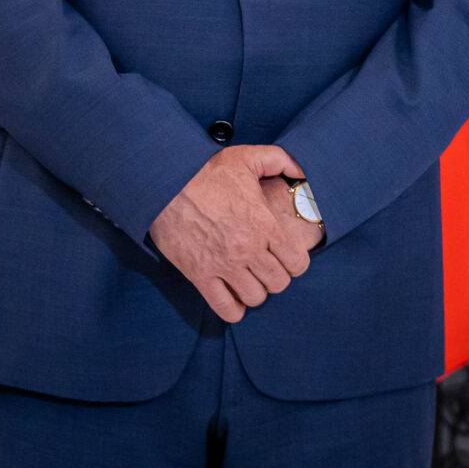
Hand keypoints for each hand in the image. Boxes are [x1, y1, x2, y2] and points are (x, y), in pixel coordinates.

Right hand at [148, 145, 316, 321]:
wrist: (166, 183)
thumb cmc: (206, 171)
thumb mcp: (248, 157)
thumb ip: (282, 161)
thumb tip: (302, 172)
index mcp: (264, 224)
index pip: (297, 262)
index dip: (296, 263)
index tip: (287, 257)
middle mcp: (248, 249)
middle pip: (279, 283)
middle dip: (277, 277)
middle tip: (267, 268)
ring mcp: (224, 265)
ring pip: (255, 297)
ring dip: (255, 292)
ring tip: (249, 280)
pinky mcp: (199, 275)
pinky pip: (224, 307)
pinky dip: (233, 310)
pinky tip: (233, 299)